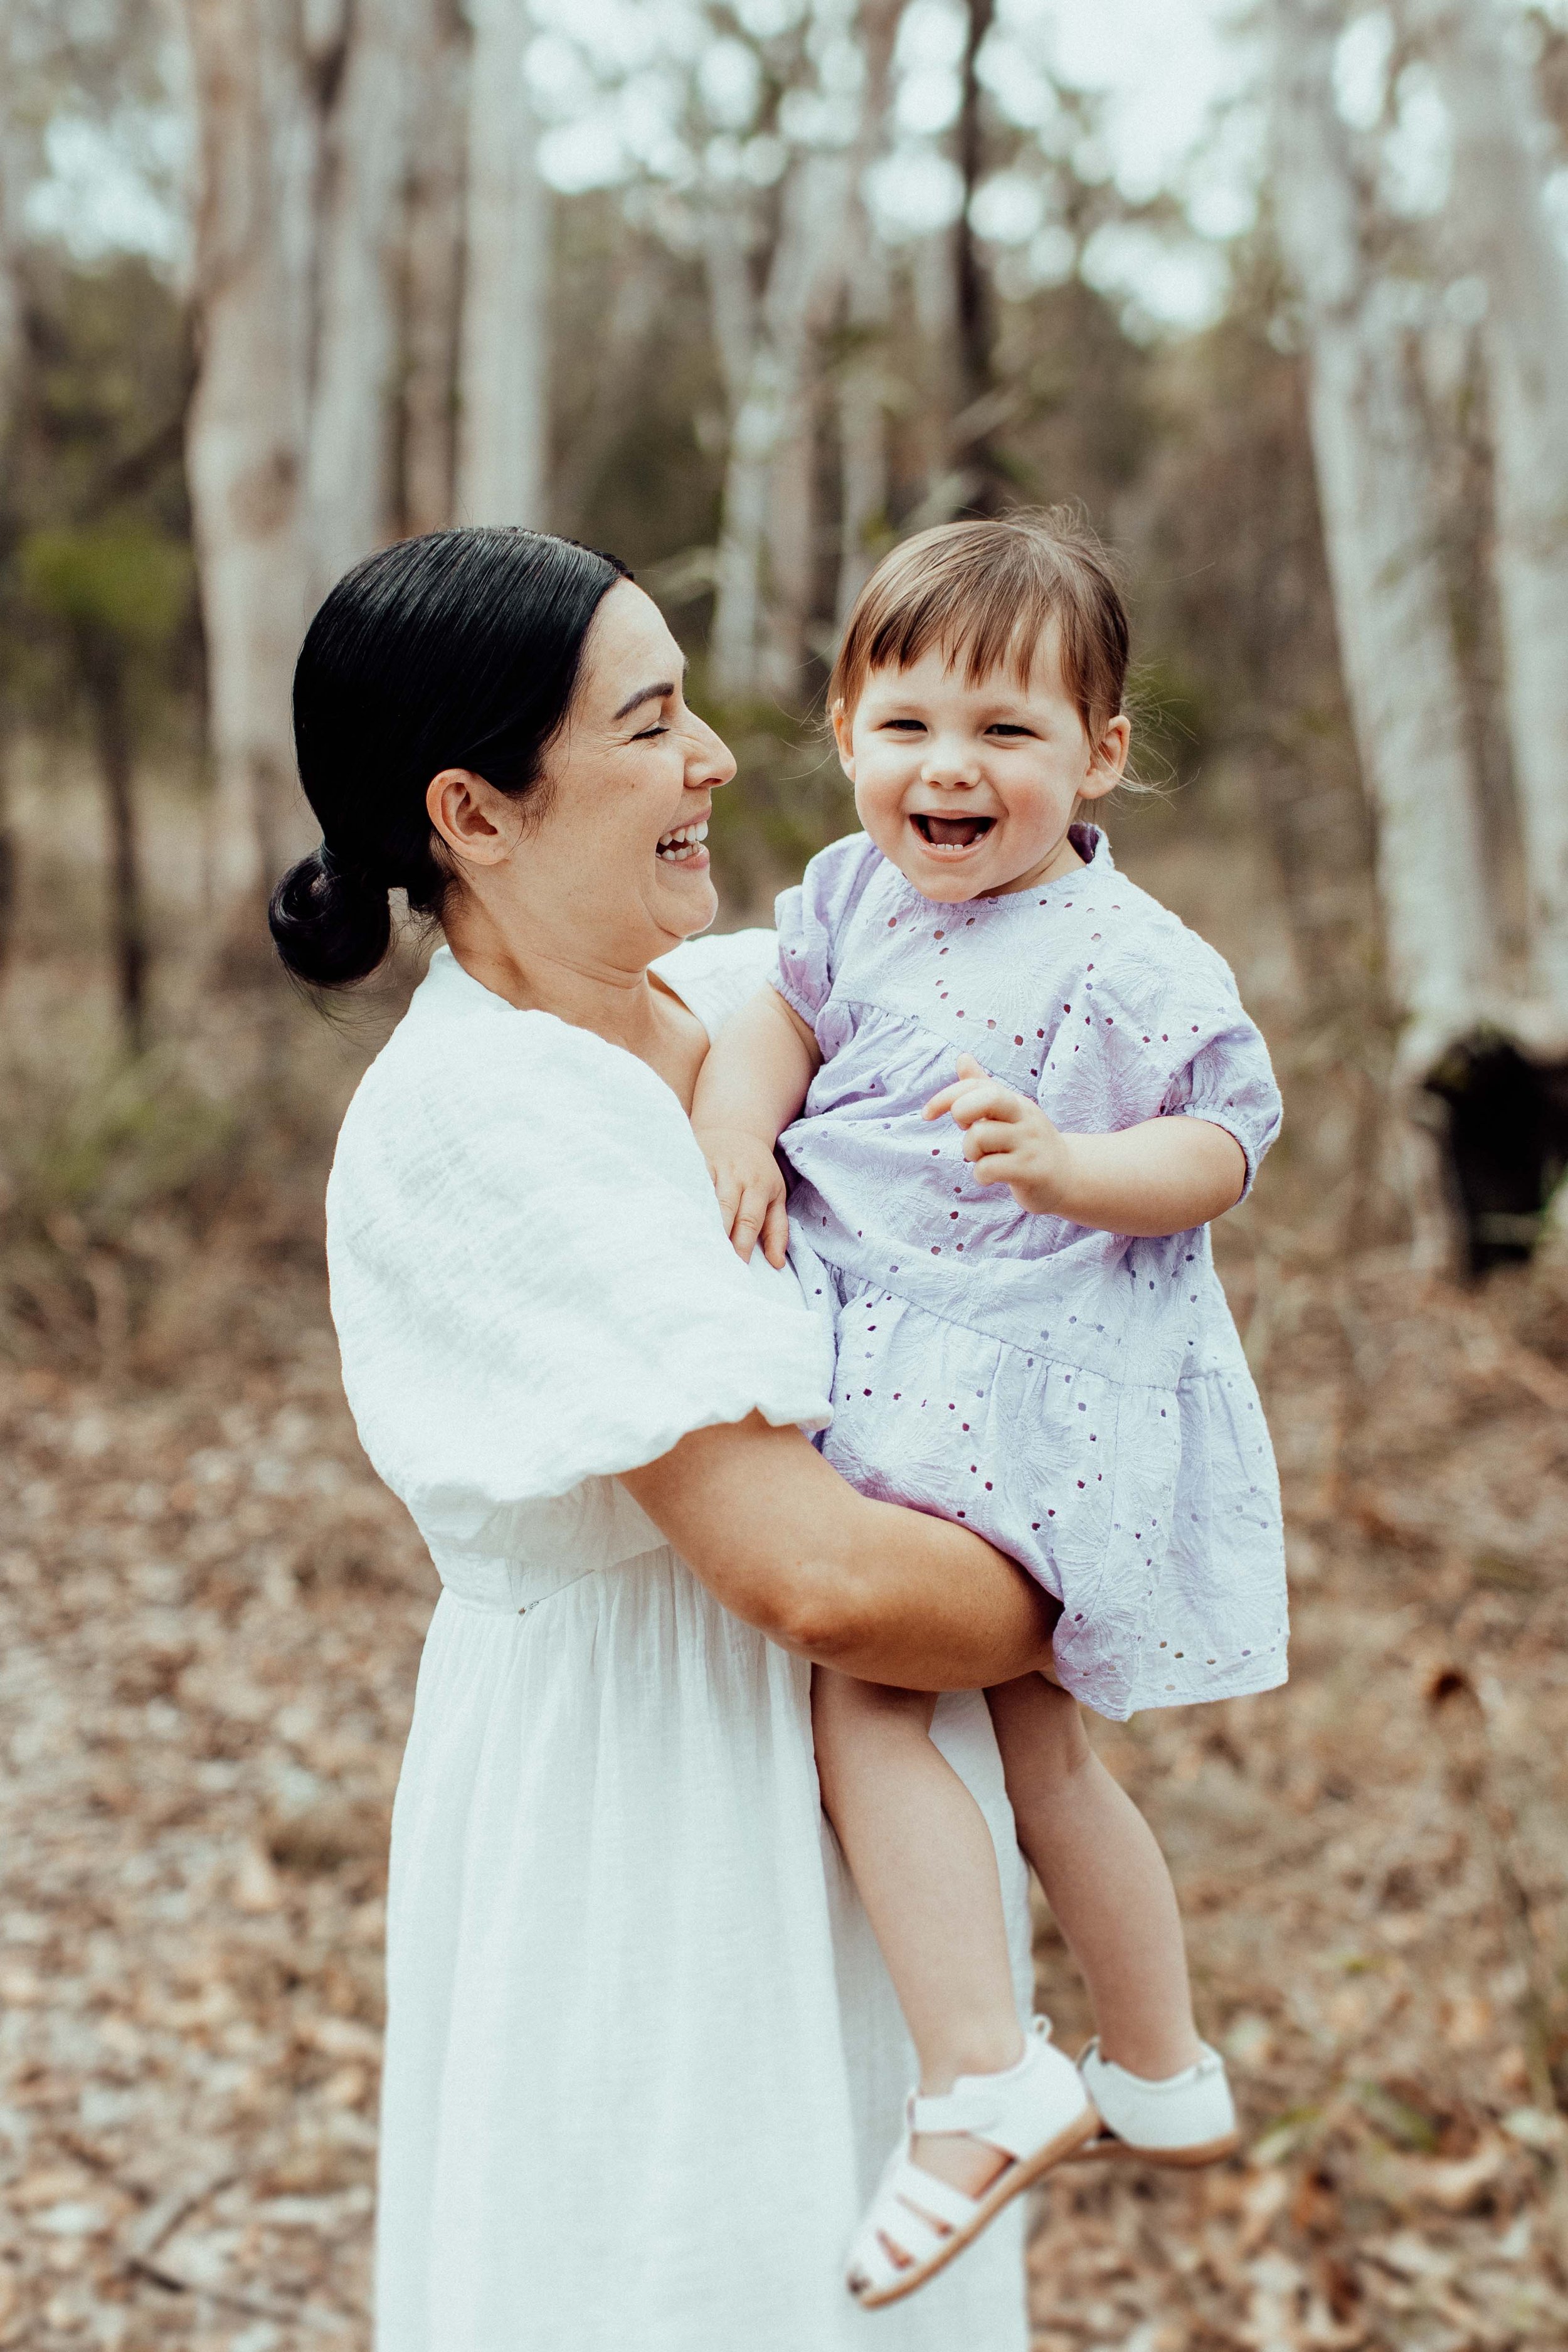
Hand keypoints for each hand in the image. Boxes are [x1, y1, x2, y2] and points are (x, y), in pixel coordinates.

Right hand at [694, 1125, 789, 1266]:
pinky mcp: (692, 1158)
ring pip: (703, 1195)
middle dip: (719, 1235)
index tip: (736, 1267)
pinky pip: (685, 1180)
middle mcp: (736, 1174)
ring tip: (689, 1243)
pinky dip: (681, 1197)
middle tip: (712, 1261)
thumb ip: (777, 1230)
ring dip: (697, 1218)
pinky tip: (671, 1216)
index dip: (742, 1245)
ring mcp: (712, 1165)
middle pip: (725, 1209)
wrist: (735, 1128)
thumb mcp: (776, 1195)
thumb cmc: (757, 1171)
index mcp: (758, 1185)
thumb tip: (777, 1264)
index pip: (749, 1220)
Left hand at [922, 1053, 1075, 1215]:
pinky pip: (988, 1168)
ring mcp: (1030, 1143)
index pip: (976, 1085)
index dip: (945, 1096)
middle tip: (966, 1128)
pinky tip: (991, 1176)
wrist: (1067, 1176)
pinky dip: (981, 1175)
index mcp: (1014, 1101)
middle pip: (986, 1098)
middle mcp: (1024, 1117)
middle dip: (961, 1111)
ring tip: (984, 1158)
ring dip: (971, 1152)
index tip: (927, 1114)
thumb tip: (962, 1057)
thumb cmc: (1026, 1142)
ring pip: (980, 1137)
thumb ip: (983, 1088)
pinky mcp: (1031, 1170)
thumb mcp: (1008, 1112)